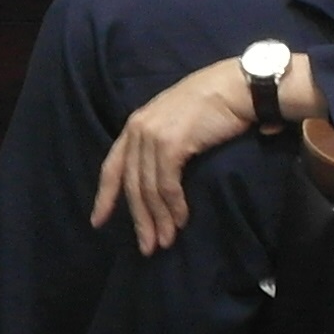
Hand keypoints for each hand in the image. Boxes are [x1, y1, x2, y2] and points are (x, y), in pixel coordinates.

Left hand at [90, 58, 274, 253]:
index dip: (105, 197)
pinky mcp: (171, 144)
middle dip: (139, 219)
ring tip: (165, 241)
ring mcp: (153, 136)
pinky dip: (173, 207)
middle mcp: (138, 129)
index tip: (98, 222)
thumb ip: (162, 144)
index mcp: (135, 125)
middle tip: (147, 247)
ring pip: (148, 189)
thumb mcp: (176, 122)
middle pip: (131, 185)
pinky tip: (180, 220)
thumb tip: (161, 181)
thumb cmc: (214, 105)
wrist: (236, 87)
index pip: (112, 166)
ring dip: (159, 219)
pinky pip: (167, 185)